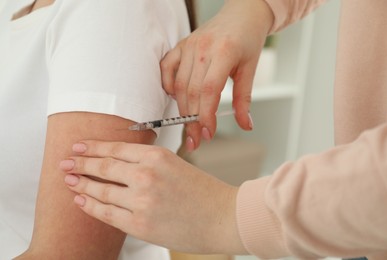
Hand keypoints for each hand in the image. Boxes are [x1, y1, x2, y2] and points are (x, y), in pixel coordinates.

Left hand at [60, 140, 245, 253]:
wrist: (223, 217)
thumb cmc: (204, 191)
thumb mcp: (177, 164)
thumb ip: (148, 162)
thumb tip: (119, 164)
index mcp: (157, 156)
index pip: (116, 148)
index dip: (93, 147)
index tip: (79, 147)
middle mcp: (146, 175)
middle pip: (103, 166)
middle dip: (80, 164)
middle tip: (66, 162)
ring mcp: (141, 200)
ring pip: (100, 189)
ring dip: (81, 184)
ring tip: (70, 181)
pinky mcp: (140, 224)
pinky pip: (106, 213)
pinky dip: (90, 206)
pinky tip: (81, 201)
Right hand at [160, 0, 273, 150]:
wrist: (241, 15)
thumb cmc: (248, 40)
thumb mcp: (251, 69)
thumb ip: (244, 99)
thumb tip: (245, 125)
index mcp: (224, 52)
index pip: (209, 91)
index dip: (206, 116)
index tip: (208, 133)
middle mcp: (202, 49)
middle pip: (191, 92)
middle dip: (192, 120)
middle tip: (197, 140)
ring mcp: (188, 46)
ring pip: (178, 85)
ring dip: (182, 109)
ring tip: (189, 127)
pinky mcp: (180, 45)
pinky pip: (167, 68)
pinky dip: (168, 86)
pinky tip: (176, 99)